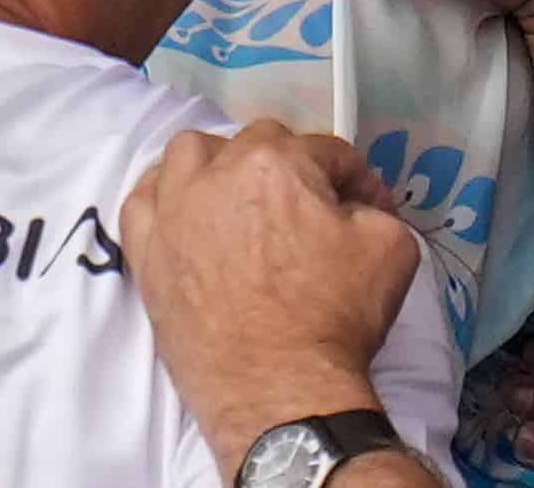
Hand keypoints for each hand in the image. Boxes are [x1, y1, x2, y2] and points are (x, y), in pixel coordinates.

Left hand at [124, 124, 416, 479]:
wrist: (279, 388)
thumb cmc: (336, 318)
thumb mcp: (391, 249)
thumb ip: (376, 208)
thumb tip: (356, 206)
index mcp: (276, 164)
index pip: (324, 151)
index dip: (354, 177)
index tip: (367, 205)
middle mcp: (215, 174)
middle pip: (256, 145)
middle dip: (291, 167)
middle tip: (311, 208)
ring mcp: (172, 210)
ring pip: (189, 154)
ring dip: (219, 163)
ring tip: (240, 195)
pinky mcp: (145, 250)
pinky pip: (143, 199)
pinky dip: (163, 197)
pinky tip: (183, 211)